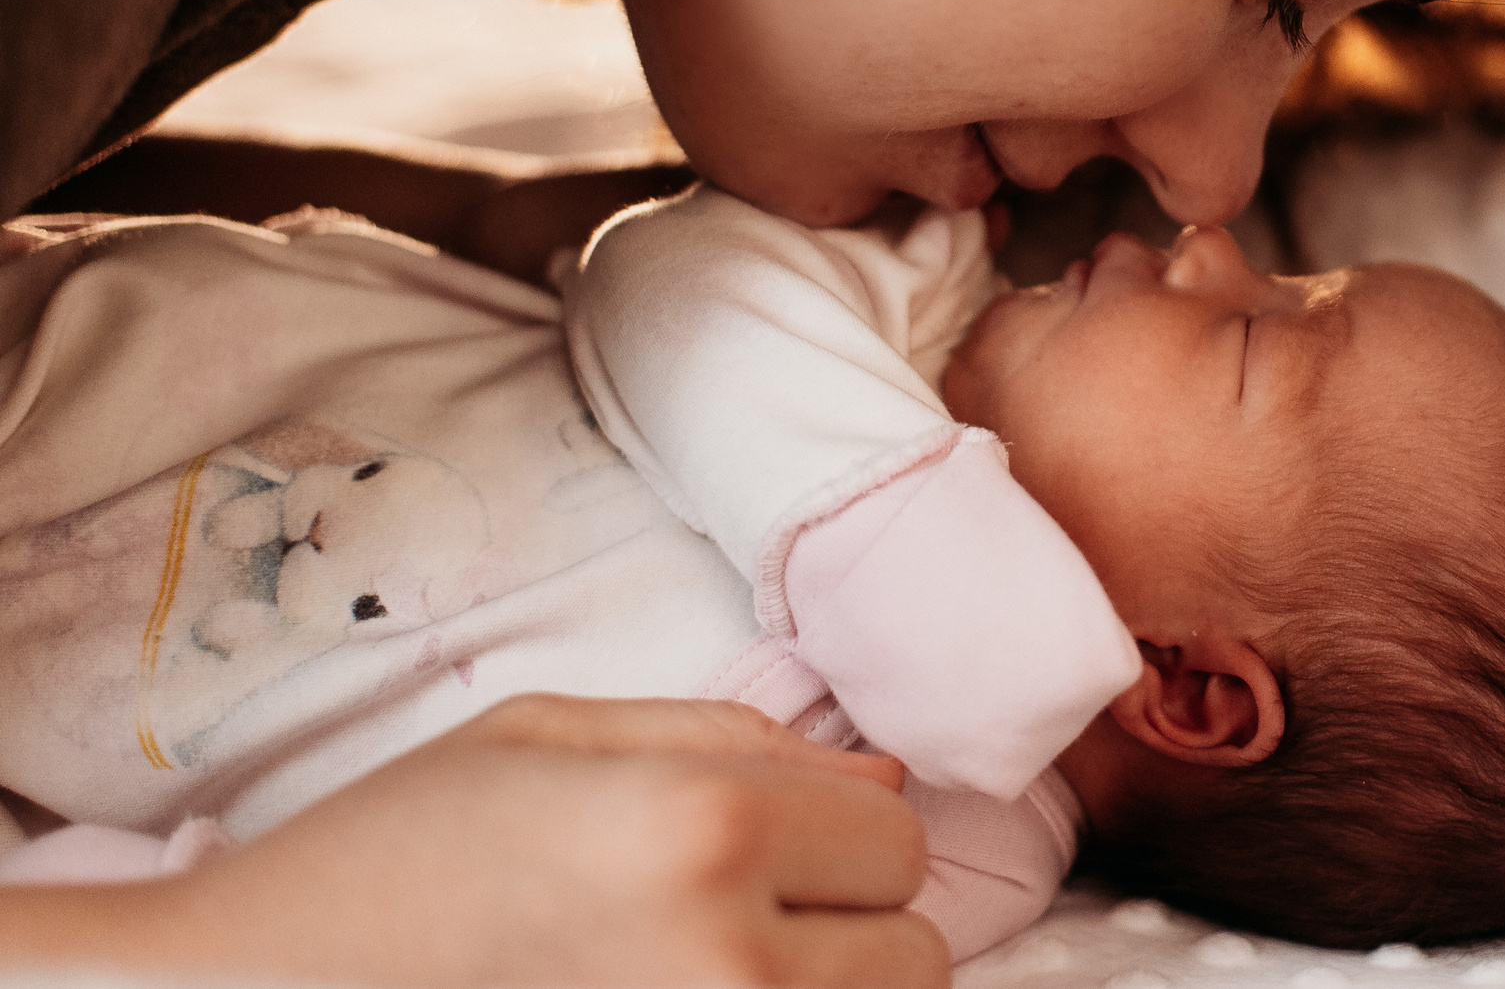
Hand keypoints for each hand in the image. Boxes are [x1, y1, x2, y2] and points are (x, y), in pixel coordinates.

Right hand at [0, 695, 944, 987]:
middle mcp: (726, 959)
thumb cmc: (391, 856)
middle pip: (915, 952)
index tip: (769, 847)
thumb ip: (733, 737)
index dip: (842, 838)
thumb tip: (886, 775)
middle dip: (846, 929)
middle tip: (732, 919)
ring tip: (700, 968)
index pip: (902, 840)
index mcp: (701, 827)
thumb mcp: (548, 737)